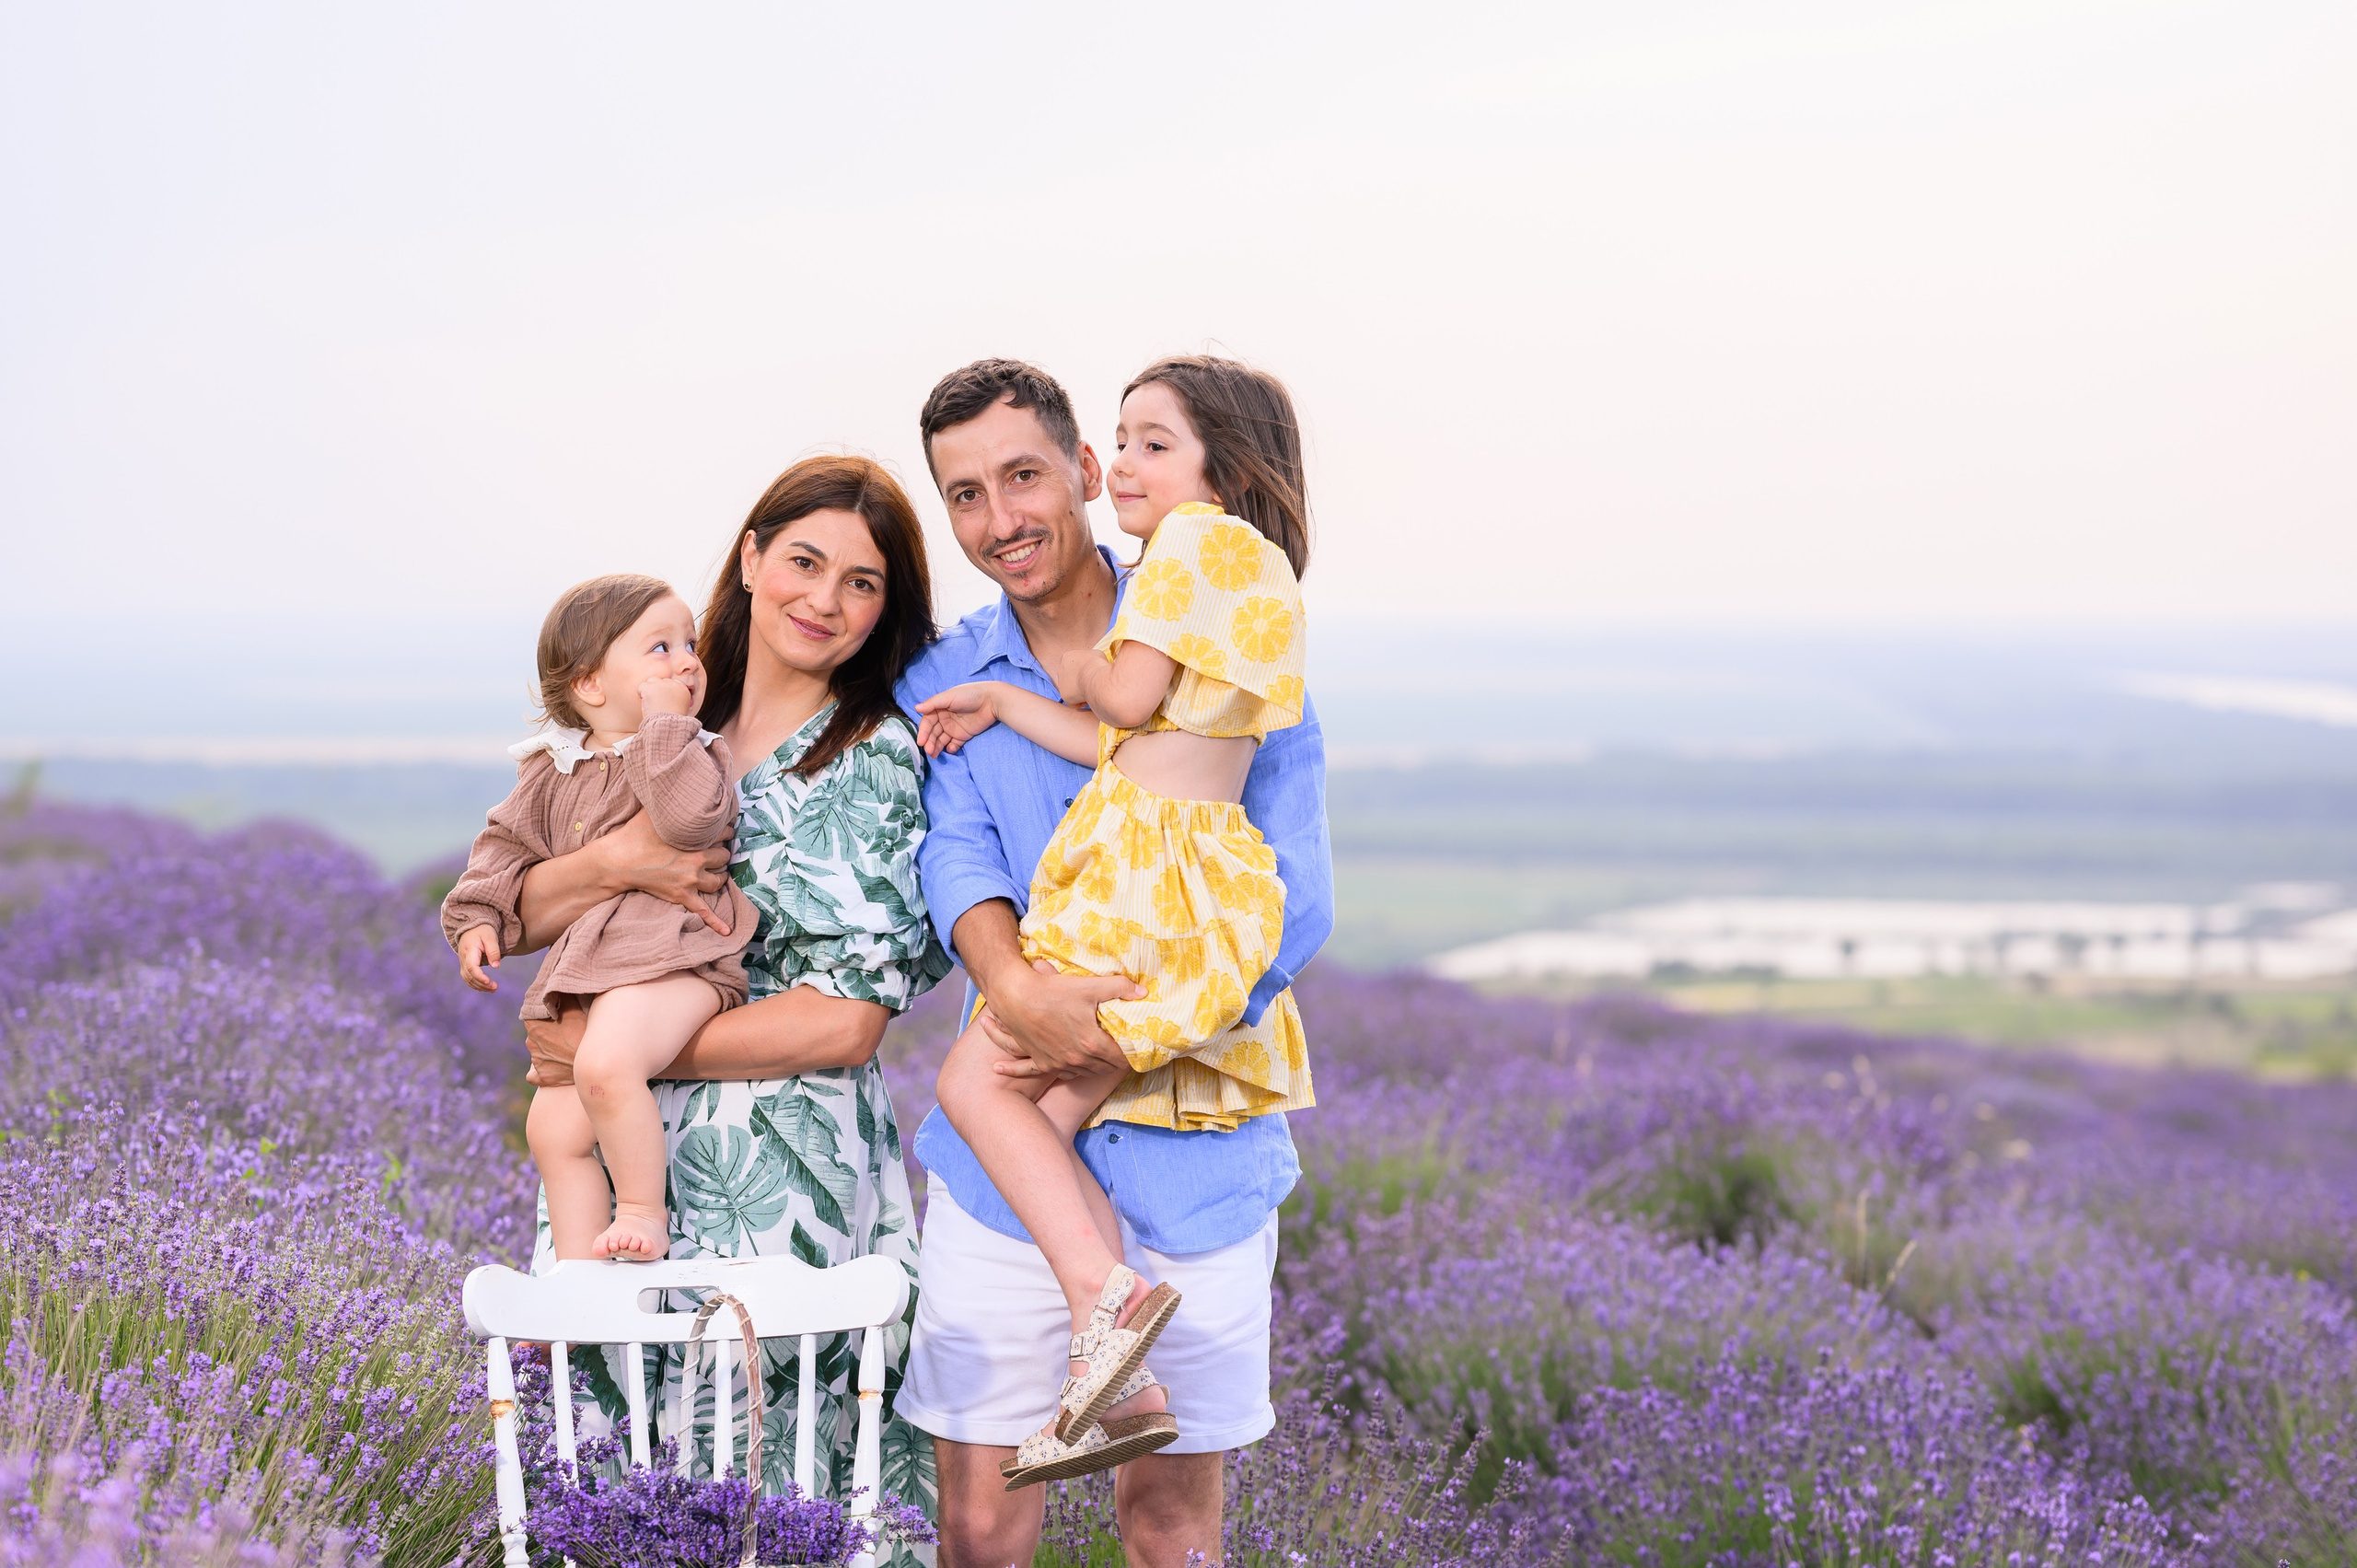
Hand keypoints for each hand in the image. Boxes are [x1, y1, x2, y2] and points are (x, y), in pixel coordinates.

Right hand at [456, 925, 502, 991]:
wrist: (472, 926)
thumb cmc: (482, 931)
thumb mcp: (490, 937)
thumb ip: (493, 951)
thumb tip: (496, 966)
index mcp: (470, 951)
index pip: (472, 967)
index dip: (479, 977)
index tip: (489, 982)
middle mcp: (463, 958)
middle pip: (469, 976)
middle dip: (482, 984)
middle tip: (495, 988)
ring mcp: (463, 962)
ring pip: (467, 979)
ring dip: (479, 986)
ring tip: (492, 989)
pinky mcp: (465, 964)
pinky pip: (467, 977)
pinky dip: (475, 984)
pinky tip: (484, 987)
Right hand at [602, 812, 732, 933]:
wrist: (618, 860)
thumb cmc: (635, 834)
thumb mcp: (655, 812)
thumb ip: (671, 803)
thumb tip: (676, 787)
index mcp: (695, 840)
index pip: (723, 834)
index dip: (724, 830)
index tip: (722, 829)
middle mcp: (697, 862)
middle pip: (724, 857)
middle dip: (722, 853)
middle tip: (717, 850)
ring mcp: (690, 881)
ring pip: (719, 881)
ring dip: (720, 876)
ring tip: (717, 872)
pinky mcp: (682, 896)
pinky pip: (703, 912)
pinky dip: (715, 922)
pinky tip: (727, 932)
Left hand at [639, 674, 694, 717]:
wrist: (668, 726)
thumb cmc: (673, 721)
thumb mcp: (681, 707)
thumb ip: (676, 698)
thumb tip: (667, 695)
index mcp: (683, 689)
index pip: (671, 683)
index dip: (665, 691)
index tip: (664, 701)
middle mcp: (673, 684)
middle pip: (661, 680)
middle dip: (657, 690)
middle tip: (657, 703)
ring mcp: (661, 684)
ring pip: (651, 680)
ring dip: (649, 689)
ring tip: (651, 702)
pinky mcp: (650, 688)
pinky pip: (642, 686)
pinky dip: (641, 693)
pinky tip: (646, 702)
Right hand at [914, 683, 1000, 757]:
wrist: (992, 700)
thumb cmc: (970, 694)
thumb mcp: (949, 697)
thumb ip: (933, 703)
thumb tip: (916, 708)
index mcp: (939, 708)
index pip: (927, 722)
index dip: (923, 732)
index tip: (921, 742)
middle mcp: (945, 718)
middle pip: (933, 733)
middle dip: (929, 742)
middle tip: (928, 751)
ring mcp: (954, 727)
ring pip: (942, 740)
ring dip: (937, 747)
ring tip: (934, 755)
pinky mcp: (964, 735)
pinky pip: (955, 744)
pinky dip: (951, 748)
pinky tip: (951, 749)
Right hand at [977, 958, 1140, 1079]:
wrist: (1016, 997)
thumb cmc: (1054, 991)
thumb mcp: (1090, 986)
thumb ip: (1120, 988)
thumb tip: (1143, 992)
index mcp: (1092, 1044)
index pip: (1121, 1060)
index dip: (1130, 1055)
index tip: (1133, 1047)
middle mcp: (1076, 1060)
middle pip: (1104, 1069)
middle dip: (1114, 1061)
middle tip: (1119, 1049)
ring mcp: (1058, 1063)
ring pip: (1084, 1073)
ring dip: (1094, 1067)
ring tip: (1099, 1055)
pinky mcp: (1042, 1062)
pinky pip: (1061, 1075)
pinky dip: (1071, 1071)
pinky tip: (1069, 1065)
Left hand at [1049, 648, 1097, 705]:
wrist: (1096, 677)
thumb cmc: (1098, 665)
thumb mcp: (1097, 654)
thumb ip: (1092, 658)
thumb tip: (1095, 663)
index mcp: (1067, 657)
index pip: (1075, 665)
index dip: (1085, 670)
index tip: (1093, 673)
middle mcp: (1060, 669)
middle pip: (1072, 677)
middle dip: (1081, 681)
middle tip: (1093, 683)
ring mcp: (1060, 683)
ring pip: (1072, 690)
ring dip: (1082, 691)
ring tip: (1093, 690)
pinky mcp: (1064, 696)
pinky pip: (1074, 702)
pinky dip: (1083, 701)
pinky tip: (1091, 698)